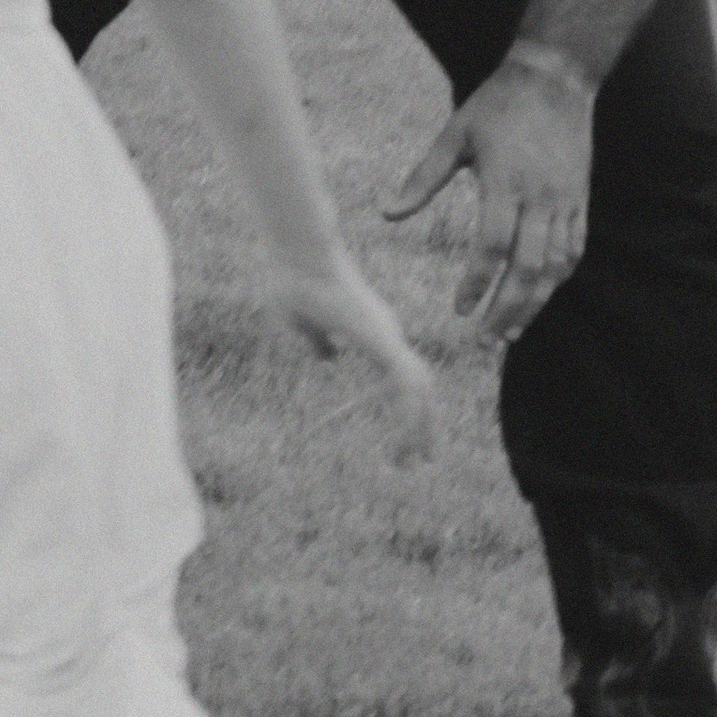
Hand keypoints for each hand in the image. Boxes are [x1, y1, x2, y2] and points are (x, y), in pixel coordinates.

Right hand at [270, 242, 438, 454]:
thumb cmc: (294, 280)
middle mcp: (386, 333)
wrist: (297, 255)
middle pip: (417, 386)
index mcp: (370, 330)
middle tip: (422, 460)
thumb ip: (317, 341)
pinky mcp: (382, 340)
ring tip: (415, 460)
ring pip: (417, 390)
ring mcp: (387, 334)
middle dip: (422, 424)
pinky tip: (406, 440)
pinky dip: (409, 416)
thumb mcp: (302, 323)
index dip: (403, 406)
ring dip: (419, 427)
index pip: (398, 376)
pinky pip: (405, 386)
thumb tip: (328, 359)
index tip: (403, 436)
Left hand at [382, 45, 595, 346]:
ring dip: (534, 304)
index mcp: (504, 182)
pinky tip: (539, 295)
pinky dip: (557, 279)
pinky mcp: (579, 200)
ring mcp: (564, 201)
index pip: (492, 247)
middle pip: (528, 269)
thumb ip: (423, 178)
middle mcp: (539, 197)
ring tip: (510, 331)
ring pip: (554, 268)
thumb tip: (387, 213)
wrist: (556, 78)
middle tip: (485, 340)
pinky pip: (573, 250)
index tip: (460, 310)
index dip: (477, 283)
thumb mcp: (455, 135)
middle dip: (507, 310)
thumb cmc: (498, 105)